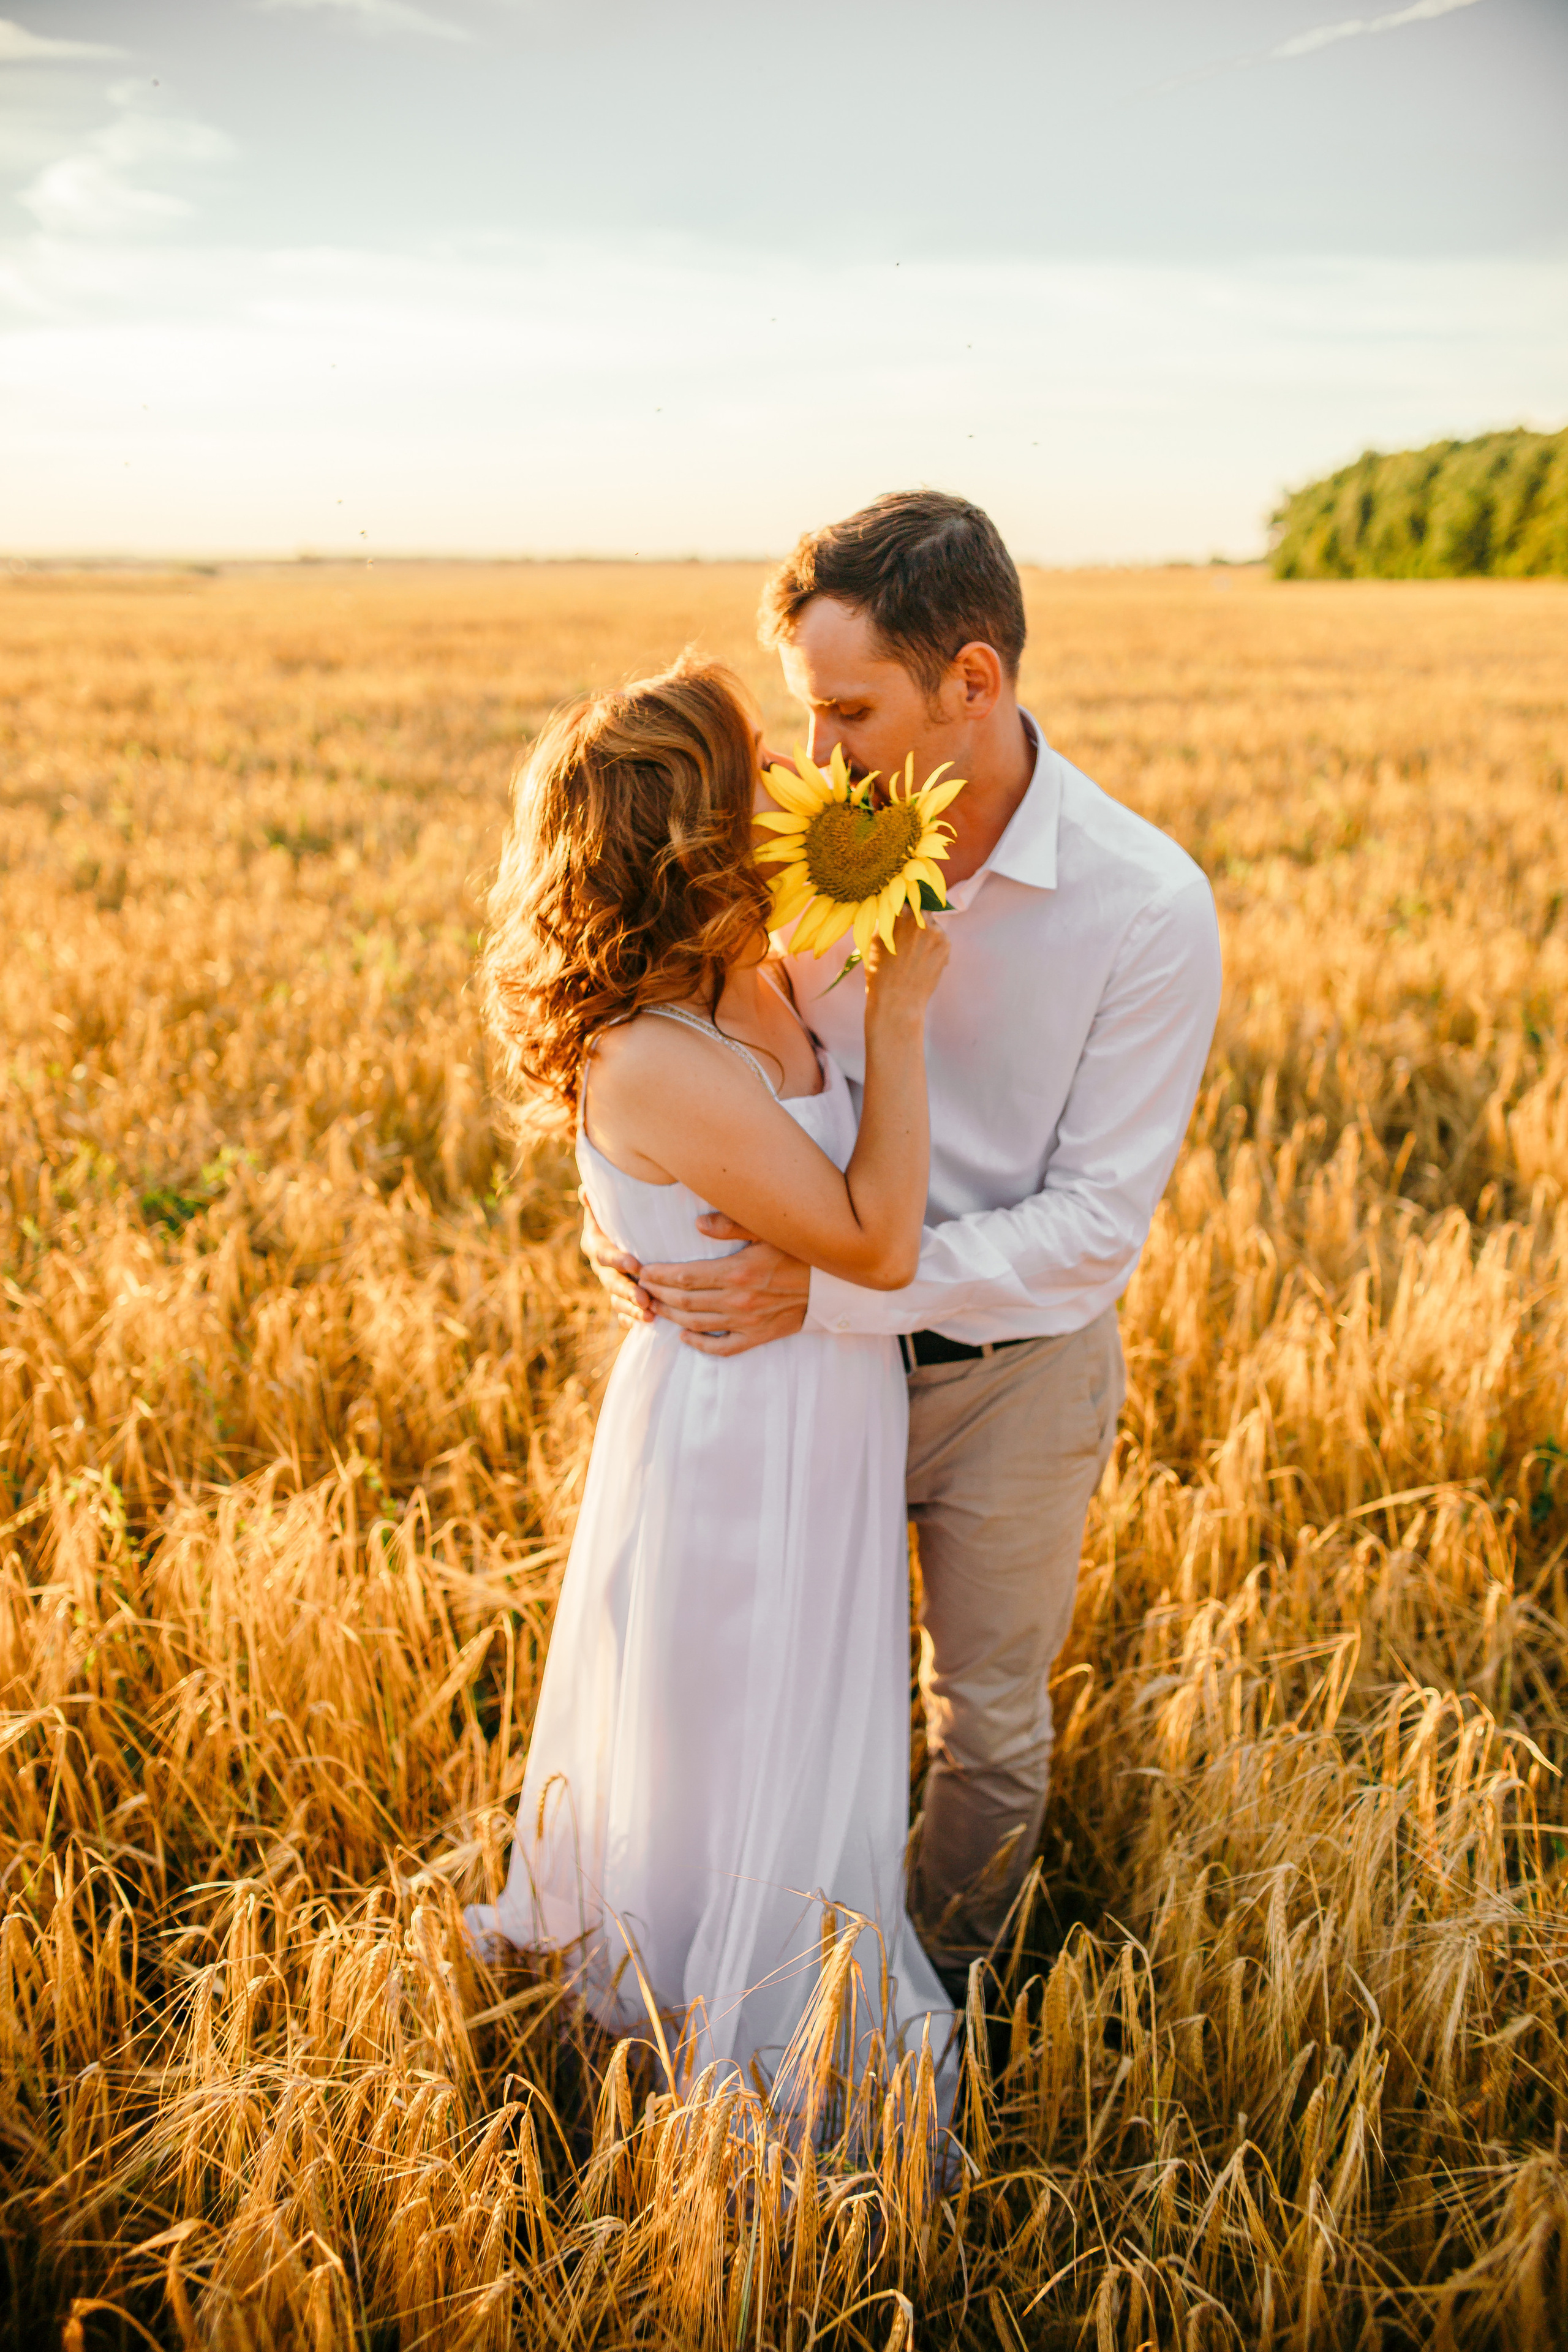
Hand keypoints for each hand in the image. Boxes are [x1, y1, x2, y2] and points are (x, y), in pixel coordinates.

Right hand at [581, 1195, 653, 1325]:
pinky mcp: (619, 1299)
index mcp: (596, 1246)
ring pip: (617, 1302)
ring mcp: (610, 1286)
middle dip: (627, 1292)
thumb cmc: (616, 1217)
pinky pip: (621, 1315)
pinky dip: (630, 1321)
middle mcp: (601, 1269)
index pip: (605, 1255)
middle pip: (612, 1283)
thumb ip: (595, 1202)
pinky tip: (644, 1326)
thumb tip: (584, 1190)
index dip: (618, 1260)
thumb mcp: (605, 1208)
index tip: (635, 1264)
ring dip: (632, 1310)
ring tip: (650, 1316)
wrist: (618, 1235)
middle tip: (645, 1298)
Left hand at [639, 1215, 811, 1355]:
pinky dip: (701, 1345)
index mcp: (738, 1271)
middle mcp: (739, 1300)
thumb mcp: (771, 1228)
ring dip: (671, 1316)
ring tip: (654, 1306)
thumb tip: (698, 1224)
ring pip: (697, 1324)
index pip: (684, 1276)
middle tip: (641, 1286)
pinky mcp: (760, 1336)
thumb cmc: (804, 1249)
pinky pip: (724, 1347)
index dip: (658, 1275)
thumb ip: (733, 1224)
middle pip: (685, 1301)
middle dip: (658, 1293)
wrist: (839, 1282)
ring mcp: (749, 1322)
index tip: (643, 1269)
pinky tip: (686, 1337)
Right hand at [862, 906, 948, 1014]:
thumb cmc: (879, 972)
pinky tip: (923, 962)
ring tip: (915, 954)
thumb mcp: (874, 940)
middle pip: (922, 909)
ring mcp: (935, 930)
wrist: (896, 1000)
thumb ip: (886, 920)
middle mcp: (919, 917)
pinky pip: (941, 939)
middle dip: (917, 919)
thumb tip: (892, 908)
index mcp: (899, 913)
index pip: (905, 899)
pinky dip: (935, 947)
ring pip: (933, 925)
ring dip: (927, 934)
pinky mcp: (946, 943)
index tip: (902, 914)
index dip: (904, 907)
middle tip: (910, 936)